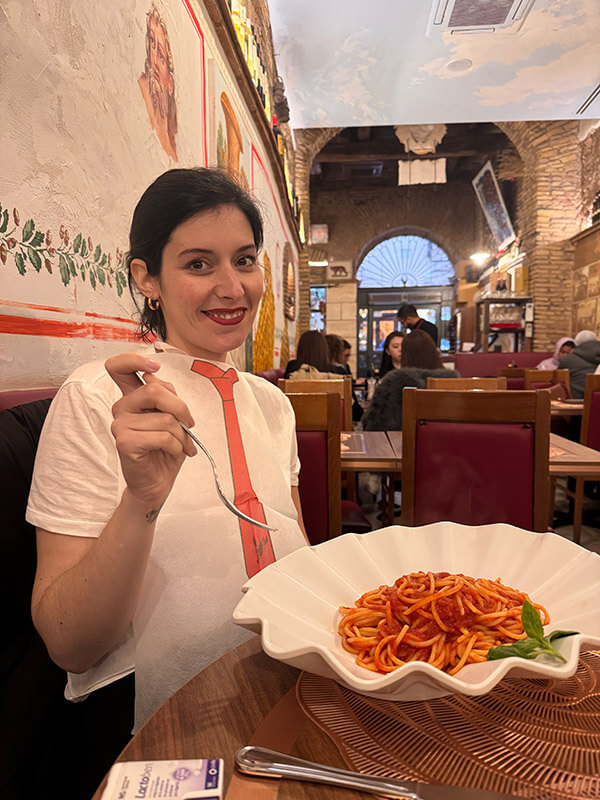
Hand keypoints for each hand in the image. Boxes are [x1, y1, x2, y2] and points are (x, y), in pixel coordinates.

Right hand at [105, 353, 195, 508]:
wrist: (157, 482)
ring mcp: (120, 425)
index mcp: (132, 397)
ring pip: (164, 418)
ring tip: (182, 445)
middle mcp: (122, 408)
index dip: (134, 360)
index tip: (155, 368)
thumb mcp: (172, 417)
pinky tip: (173, 452)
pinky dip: (176, 446)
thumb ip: (165, 395)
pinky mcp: (125, 442)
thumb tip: (155, 379)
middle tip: (189, 424)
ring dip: (182, 434)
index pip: (118, 367)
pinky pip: (162, 436)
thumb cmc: (165, 449)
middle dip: (180, 408)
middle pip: (153, 390)